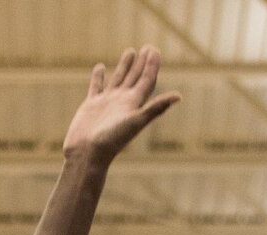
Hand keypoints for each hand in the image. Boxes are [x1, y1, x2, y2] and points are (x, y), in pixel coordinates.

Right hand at [62, 45, 179, 164]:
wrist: (87, 154)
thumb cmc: (112, 140)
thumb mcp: (136, 121)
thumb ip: (156, 107)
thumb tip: (179, 96)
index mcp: (134, 104)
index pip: (147, 80)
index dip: (152, 65)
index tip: (154, 50)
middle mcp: (122, 102)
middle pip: (136, 78)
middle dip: (142, 63)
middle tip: (148, 47)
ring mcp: (107, 103)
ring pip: (118, 79)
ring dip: (125, 66)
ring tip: (130, 51)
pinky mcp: (91, 105)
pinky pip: (96, 86)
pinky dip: (98, 76)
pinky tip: (100, 67)